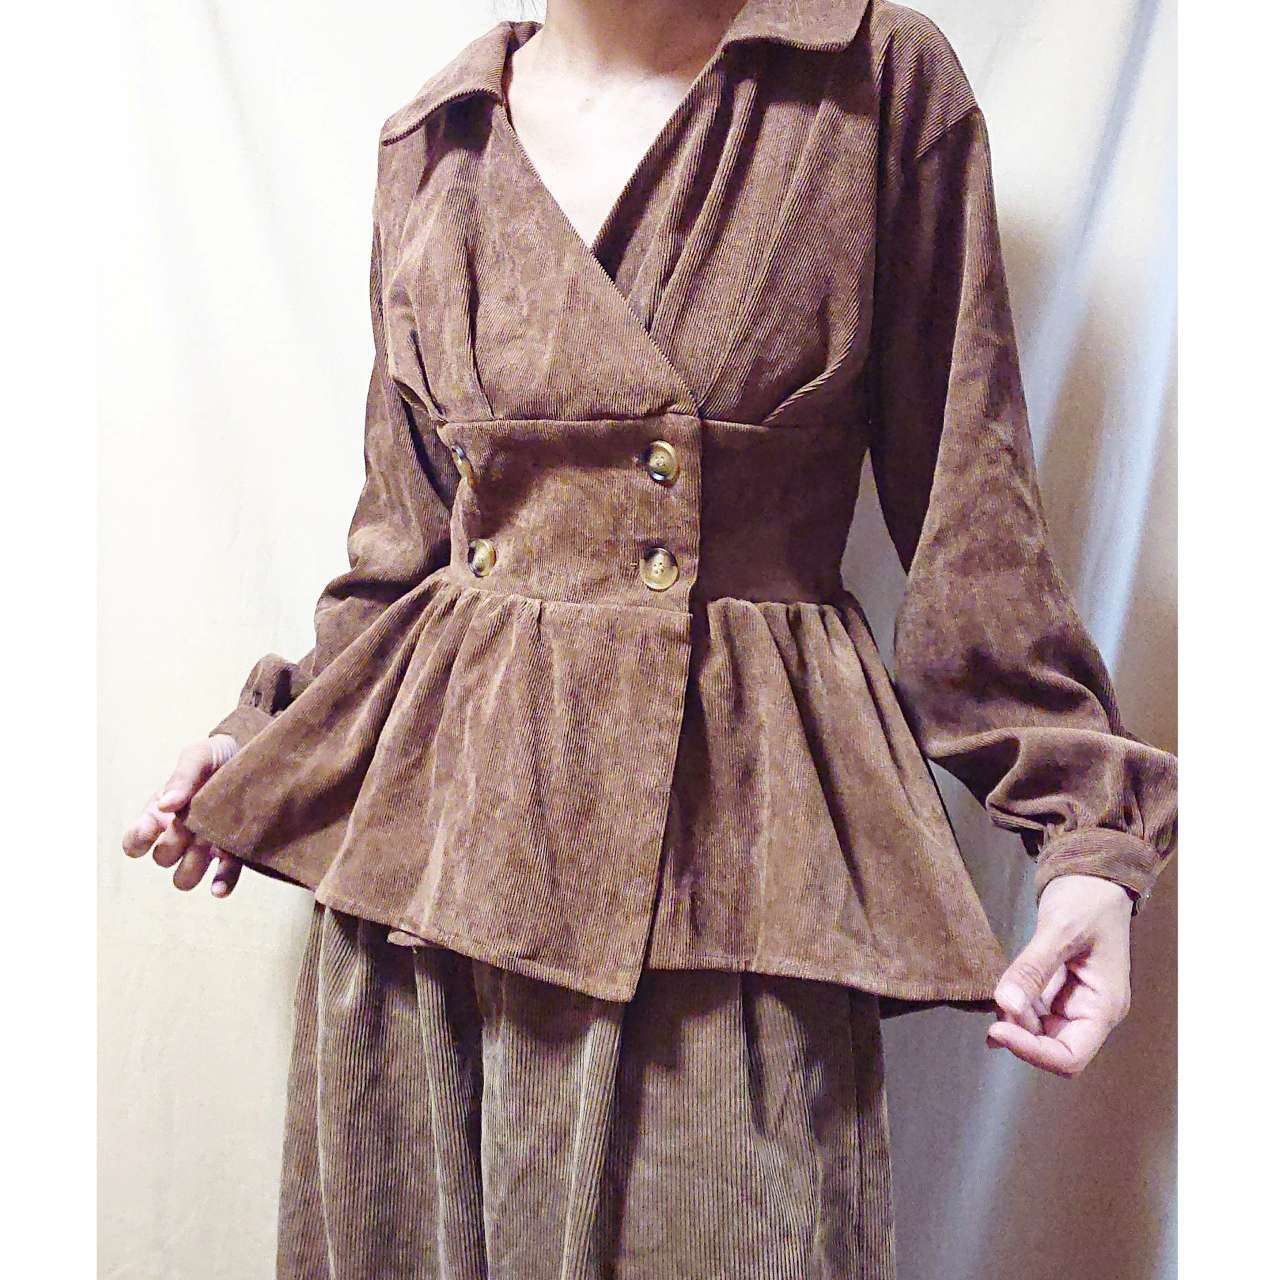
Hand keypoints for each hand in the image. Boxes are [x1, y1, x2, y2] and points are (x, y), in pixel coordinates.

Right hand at [121, 735, 243, 897]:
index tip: (153, 828)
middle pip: (162, 859)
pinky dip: (219, 885)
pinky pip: (222, 879)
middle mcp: (180, 834)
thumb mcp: (198, 756)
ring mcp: (206, 847)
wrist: (257, 756)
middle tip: (190, 823)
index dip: (138, 841)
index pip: (135, 840)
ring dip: (194, 865)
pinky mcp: (234, 854)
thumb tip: (165, 804)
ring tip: (209, 843)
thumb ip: (182, 776)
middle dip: (173, 846)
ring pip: (185, 877)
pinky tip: (219, 888)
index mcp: (162, 813)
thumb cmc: (219, 756)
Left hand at [986, 873, 1133, 1076]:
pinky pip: (1033, 1011)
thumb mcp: (1060, 931)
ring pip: (1038, 1031)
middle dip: (1020, 1034)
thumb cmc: (1087, 900)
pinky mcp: (1057, 990)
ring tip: (996, 997)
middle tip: (993, 1010)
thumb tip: (1005, 1004)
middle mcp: (1090, 1011)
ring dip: (1014, 1021)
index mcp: (1104, 1006)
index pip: (1070, 1056)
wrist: (1092, 878)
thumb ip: (1032, 969)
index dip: (1033, 1052)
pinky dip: (1014, 1007)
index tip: (998, 1032)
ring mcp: (1073, 1002)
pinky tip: (998, 998)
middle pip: (1052, 1047)